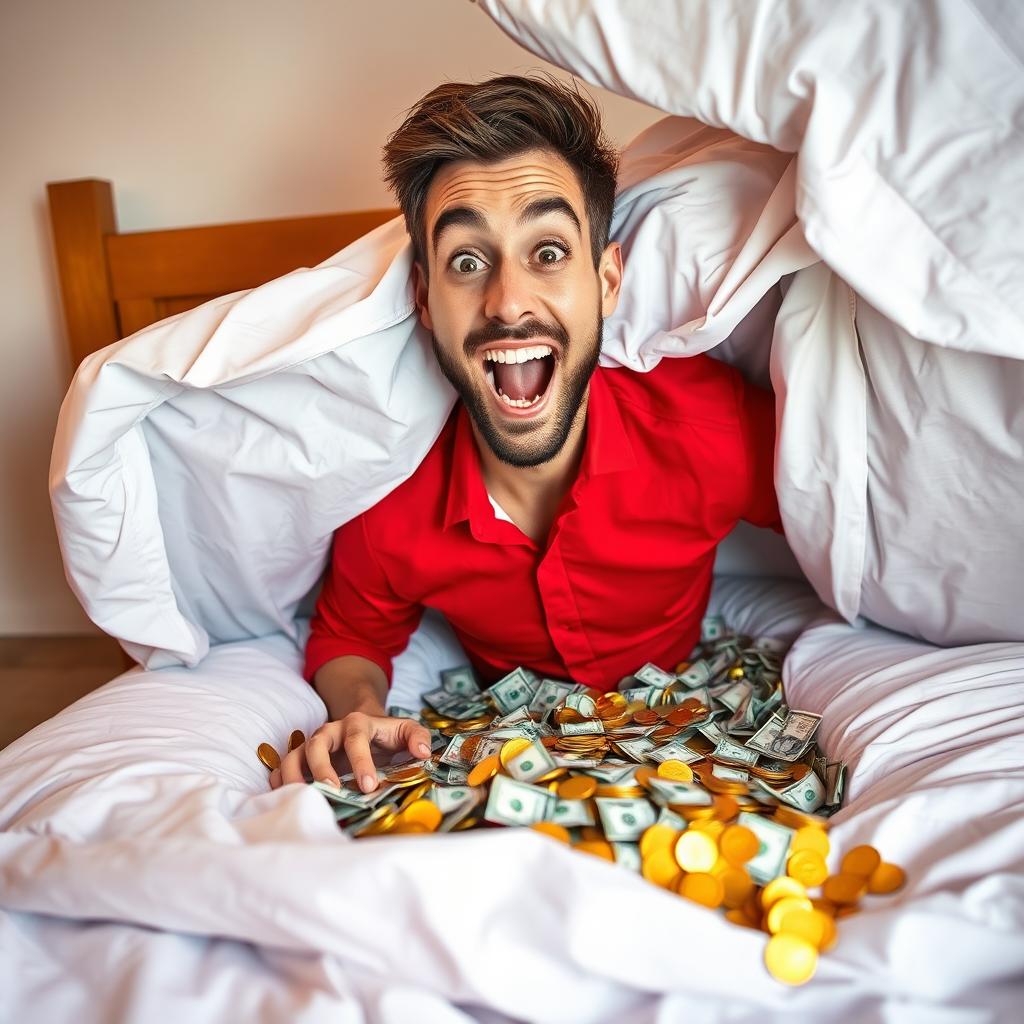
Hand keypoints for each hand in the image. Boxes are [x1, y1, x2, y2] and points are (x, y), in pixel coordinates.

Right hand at [270, 711, 432, 792]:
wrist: (363, 726)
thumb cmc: (385, 734)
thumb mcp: (406, 729)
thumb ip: (418, 736)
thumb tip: (422, 753)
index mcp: (357, 723)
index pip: (356, 739)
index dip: (361, 762)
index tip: (369, 786)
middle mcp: (330, 731)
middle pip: (317, 743)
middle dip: (321, 769)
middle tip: (331, 792)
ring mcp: (312, 744)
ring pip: (294, 754)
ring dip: (294, 777)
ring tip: (302, 799)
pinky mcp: (301, 758)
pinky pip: (283, 766)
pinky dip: (280, 781)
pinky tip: (285, 798)